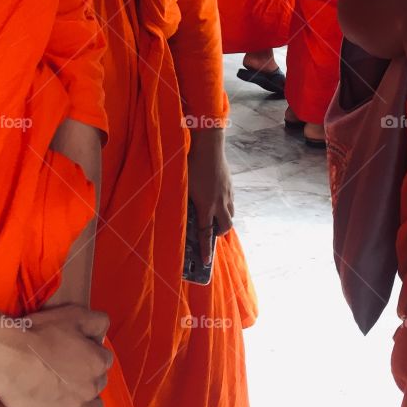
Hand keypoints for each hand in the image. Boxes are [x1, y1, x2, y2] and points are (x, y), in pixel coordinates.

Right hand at [0, 303, 111, 406]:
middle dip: (88, 377)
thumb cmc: (40, 332)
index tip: (75, 352)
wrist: (9, 357)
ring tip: (67, 393)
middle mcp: (93, 386)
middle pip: (99, 382)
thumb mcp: (75, 314)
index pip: (105, 359)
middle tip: (67, 371)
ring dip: (85, 400)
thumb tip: (104, 332)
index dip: (90, 354)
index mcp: (98, 361)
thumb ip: (98, 321)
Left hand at [187, 130, 233, 263]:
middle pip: (225, 226)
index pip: (206, 233)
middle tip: (212, 234)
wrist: (209, 145)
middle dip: (219, 233)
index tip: (207, 262)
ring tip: (216, 218)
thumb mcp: (182, 184)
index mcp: (206, 206)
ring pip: (230, 214)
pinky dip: (226, 205)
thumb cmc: (191, 164)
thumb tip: (174, 210)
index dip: (206, 249)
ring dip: (224, 219)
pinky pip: (231, 201)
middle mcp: (219, 202)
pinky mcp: (230, 184)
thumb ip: (180, 200)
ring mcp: (227, 193)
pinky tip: (219, 199)